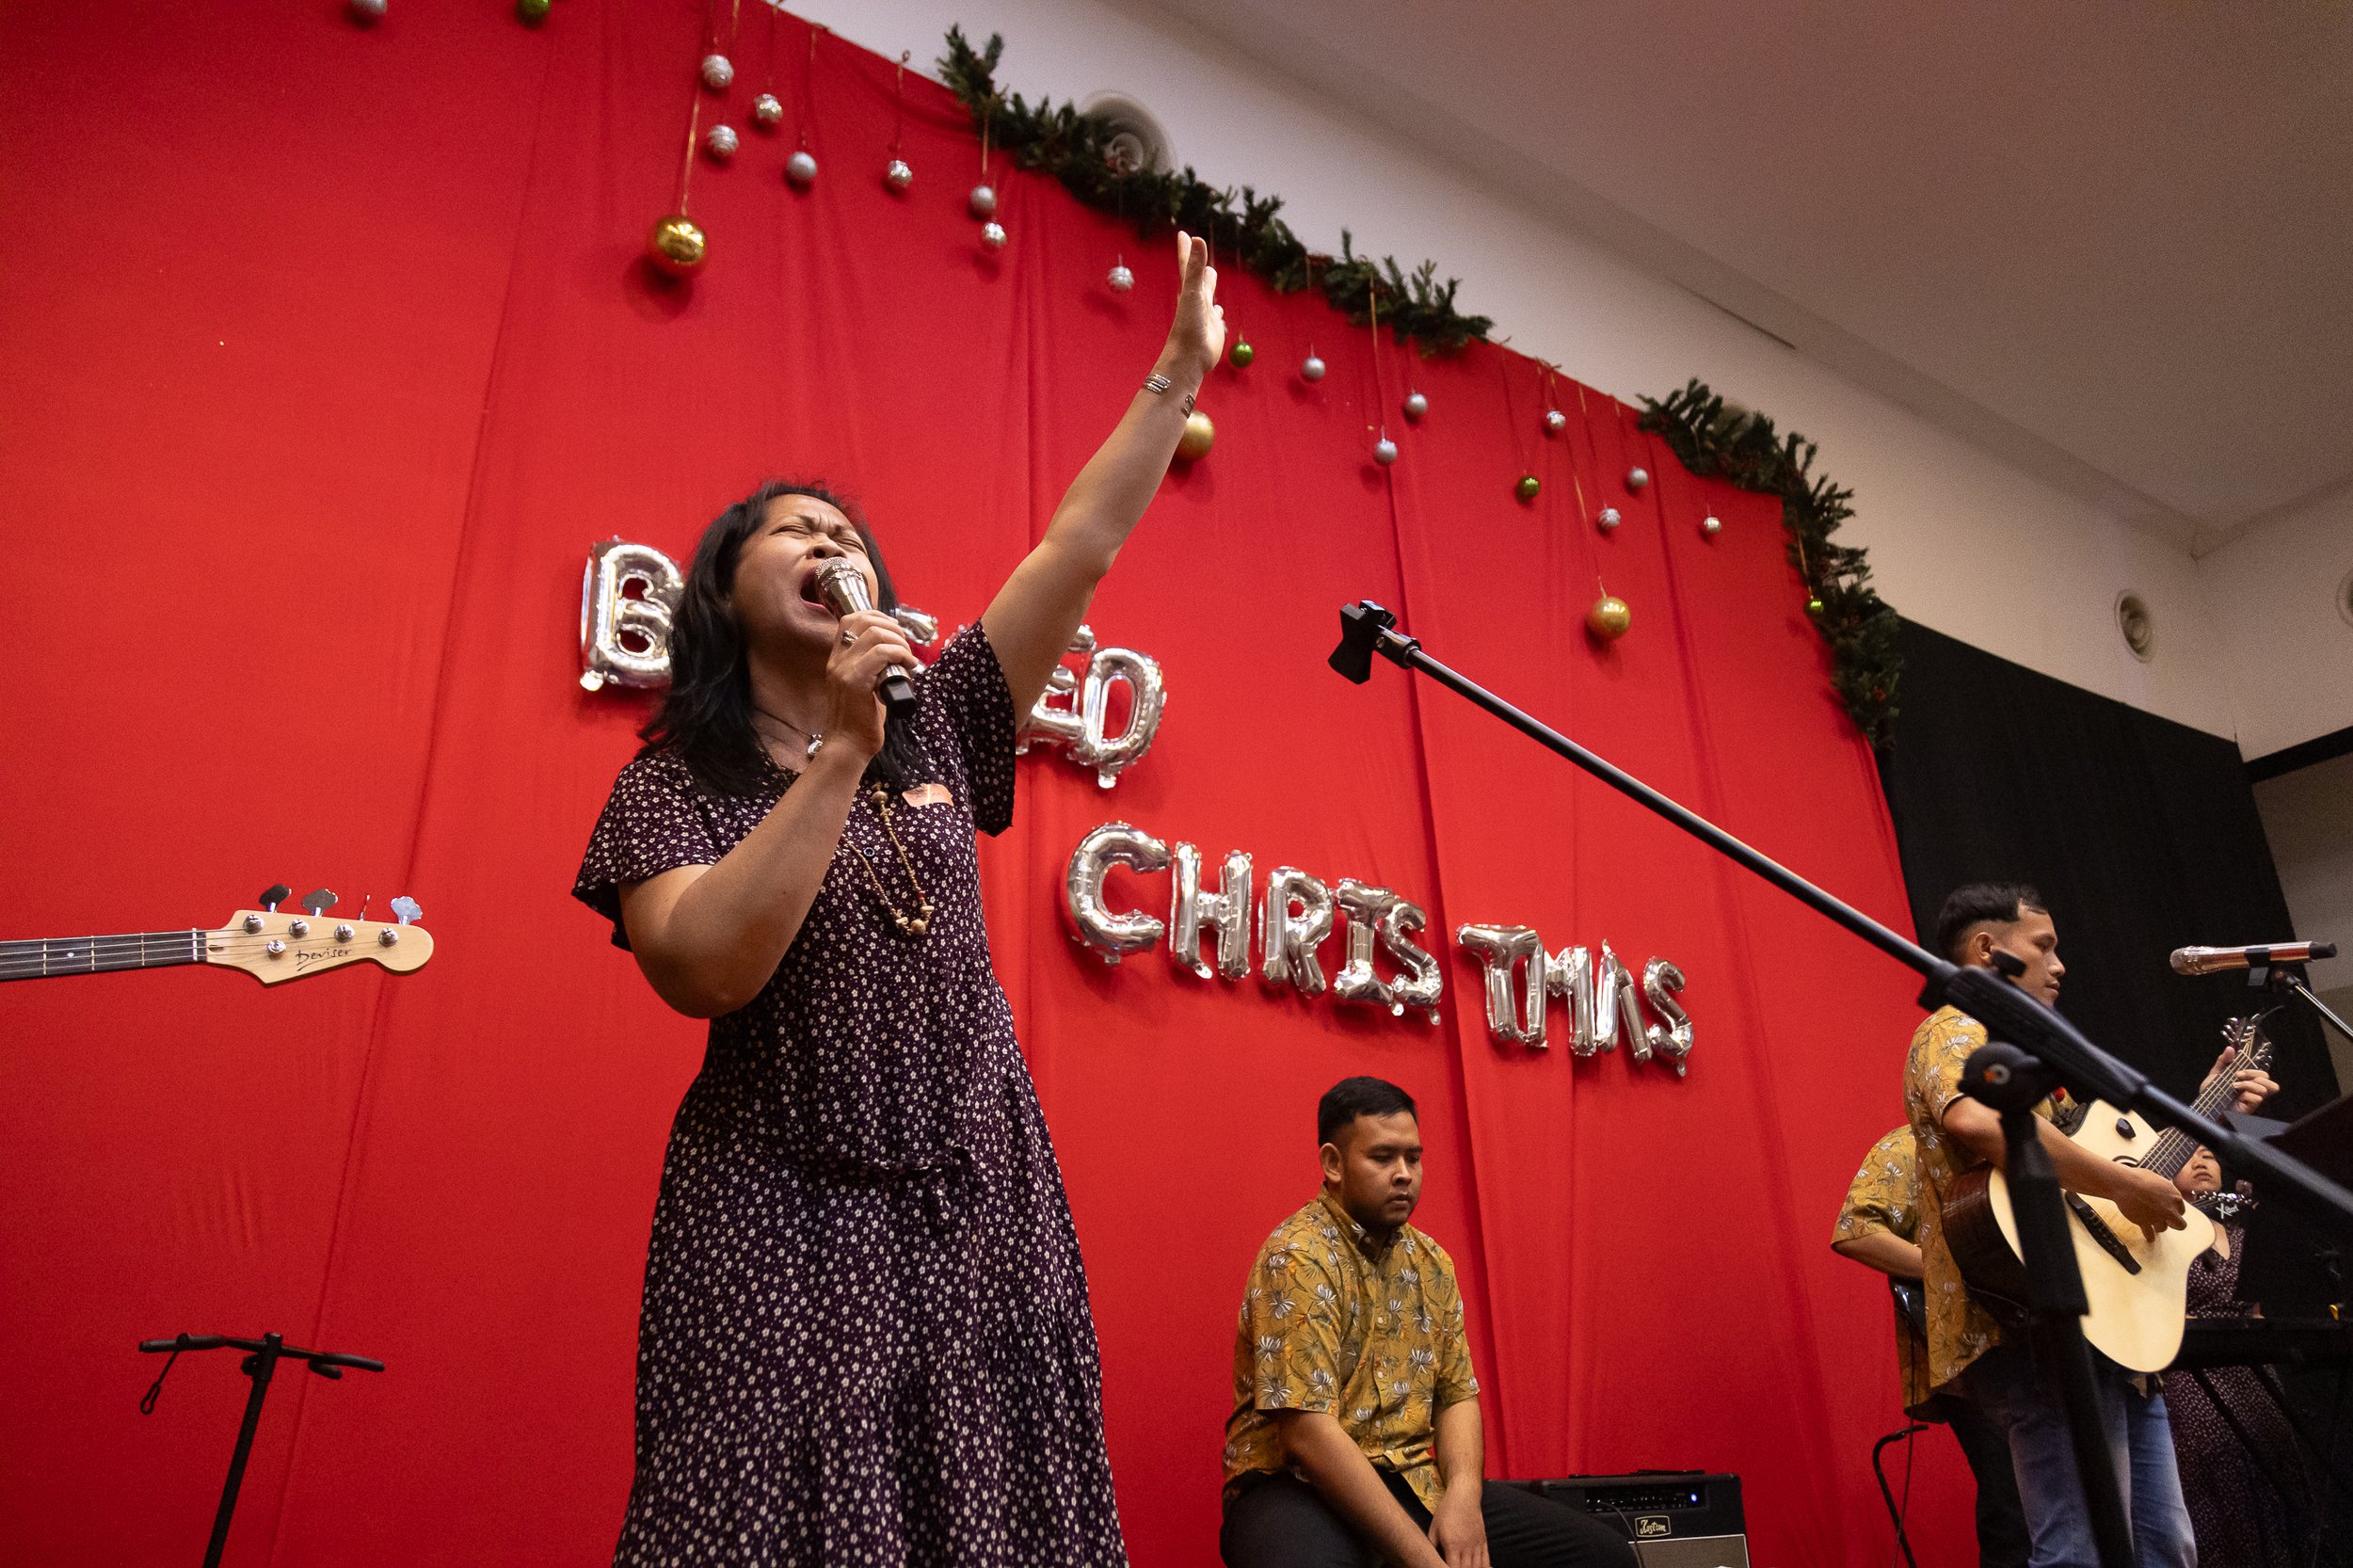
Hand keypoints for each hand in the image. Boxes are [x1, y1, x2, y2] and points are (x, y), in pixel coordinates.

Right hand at [822, 610, 915, 759]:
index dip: (876, 616)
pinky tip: (908, 666)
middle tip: (905, 647)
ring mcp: (844, 670)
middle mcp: (837, 660)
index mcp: (836, 658)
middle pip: (864, 620)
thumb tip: (894, 650)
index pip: (850, 619)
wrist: (847, 745)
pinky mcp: (855, 682)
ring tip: (907, 658)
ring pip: (875, 634)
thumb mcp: (862, 684)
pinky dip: (900, 654)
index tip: (894, 631)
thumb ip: (870, 666)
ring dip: (899, 642)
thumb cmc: (860, 719)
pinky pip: (881, 654)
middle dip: (892, 628)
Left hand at [1161, 229, 1225, 379]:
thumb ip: (1195, 267)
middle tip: (1196, 251)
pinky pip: (1216, 316)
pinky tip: (1218, 310)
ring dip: (1210, 284)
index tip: (1183, 235)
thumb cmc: (1188, 326)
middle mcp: (1197, 300)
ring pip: (1209, 294)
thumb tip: (1197, 238)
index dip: (1187, 249)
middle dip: (1198, 263)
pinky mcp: (1214, 328)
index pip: (1188, 264)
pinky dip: (1218, 310)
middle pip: (1199, 277)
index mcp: (1190, 290)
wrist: (1189, 358)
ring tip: (1211, 275)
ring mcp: (1205, 314)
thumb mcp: (1193, 293)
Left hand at [1427, 1485, 1487, 1567]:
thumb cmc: (1446, 1511)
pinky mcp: (1483, 1542)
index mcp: (1452, 1545)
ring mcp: (1477, 1545)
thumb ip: (1432, 1546)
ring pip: (1477, 1567)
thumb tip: (1429, 1558)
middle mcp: (1466, 1547)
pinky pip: (1486, 1560)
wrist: (1464, 1496)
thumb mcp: (1434, 1528)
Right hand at [2114, 1165, 2188, 1238]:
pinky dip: (2149, 1236)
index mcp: (2174, 1197)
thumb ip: (2164, 1189)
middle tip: (2167, 1220)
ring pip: (2163, 1229)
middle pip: (2180, 1224)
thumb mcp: (2157, 1179)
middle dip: (2174, 1223)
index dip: (2174, 1209)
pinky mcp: (2145, 1223)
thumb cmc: (2139, 1177)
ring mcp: (2157, 1217)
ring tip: (2153, 1224)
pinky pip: (2149, 1234)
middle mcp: (2169, 1209)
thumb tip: (2163, 1191)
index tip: (2168, 1208)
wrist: (2125, 1184)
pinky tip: (2149, 1238)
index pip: (2181, 1209)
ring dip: (2158, 1226)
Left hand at [2201, 1044, 2277, 1112]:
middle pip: (2267, 1078)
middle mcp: (2252, 1089)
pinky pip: (2258, 1098)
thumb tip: (2230, 1048)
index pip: (2262, 1073)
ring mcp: (2253, 1098)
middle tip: (2238, 1076)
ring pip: (2267, 1088)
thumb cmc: (2212, 1092)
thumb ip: (2223, 1061)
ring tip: (2235, 1086)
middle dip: (2253, 1074)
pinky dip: (2247, 1095)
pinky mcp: (2251, 1107)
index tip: (2238, 1071)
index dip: (2253, 1070)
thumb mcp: (2216, 1074)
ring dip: (2250, 1084)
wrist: (2205, 1106)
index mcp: (2247, 1081)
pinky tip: (2237, 1096)